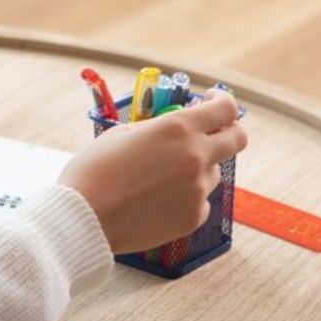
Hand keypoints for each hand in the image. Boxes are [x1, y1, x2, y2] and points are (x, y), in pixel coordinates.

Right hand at [58, 89, 247, 254]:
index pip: (225, 108)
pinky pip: (200, 200)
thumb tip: (176, 126)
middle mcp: (195, 157)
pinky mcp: (194, 217)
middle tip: (210, 133)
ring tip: (158, 179)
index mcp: (177, 128)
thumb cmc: (93, 172)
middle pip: (237, 139)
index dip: (222, 102)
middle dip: (228, 131)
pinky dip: (184, 197)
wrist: (83, 218)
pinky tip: (155, 201)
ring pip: (212, 172)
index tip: (211, 102)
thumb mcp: (122, 134)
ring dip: (196, 169)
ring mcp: (197, 190)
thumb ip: (157, 128)